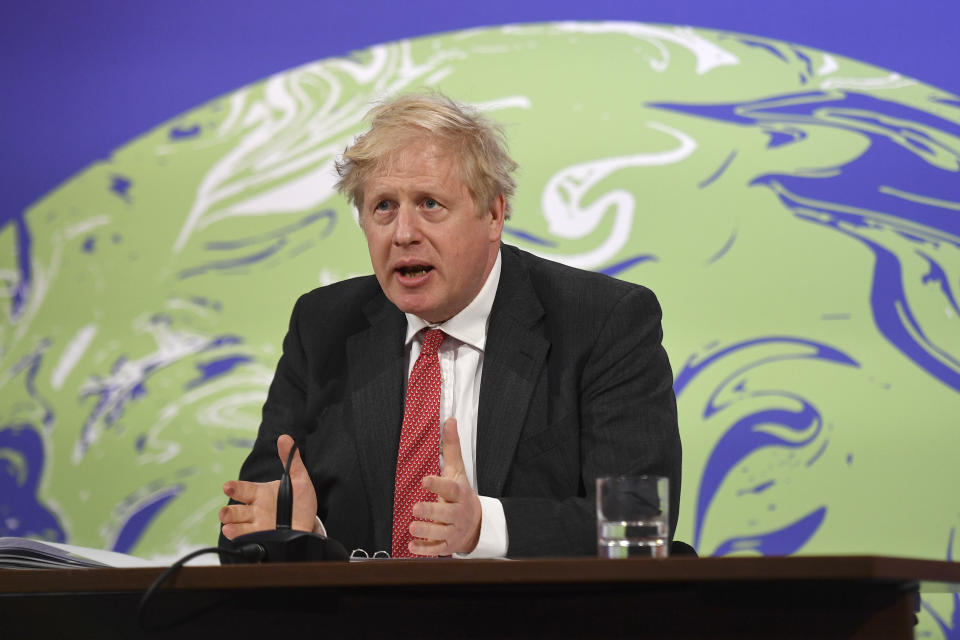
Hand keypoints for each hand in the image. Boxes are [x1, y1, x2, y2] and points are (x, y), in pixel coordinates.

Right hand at [219, 434, 317, 538]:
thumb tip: (285, 438)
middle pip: (236, 510)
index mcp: (260, 493)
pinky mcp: (262, 540)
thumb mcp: (299, 479)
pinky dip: (241, 539)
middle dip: (228, 512)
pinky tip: (237, 537)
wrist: (309, 524)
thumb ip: (291, 460)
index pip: (243, 489)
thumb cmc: (300, 500)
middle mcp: (254, 510)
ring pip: (238, 526)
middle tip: (225, 513)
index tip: (227, 486)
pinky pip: (249, 540)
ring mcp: (257, 526)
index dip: (234, 487)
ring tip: (228, 528)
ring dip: (231, 527)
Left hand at [409, 418, 481, 555]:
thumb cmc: (461, 493)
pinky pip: (436, 549)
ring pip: (440, 532)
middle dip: (431, 512)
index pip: (450, 489)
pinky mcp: (448, 544)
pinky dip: (424, 550)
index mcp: (459, 493)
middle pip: (445, 514)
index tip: (425, 480)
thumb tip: (450, 420)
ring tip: (412, 526)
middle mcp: (457, 513)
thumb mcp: (457, 471)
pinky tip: (412, 546)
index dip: (438, 485)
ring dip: (426, 531)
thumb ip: (452, 447)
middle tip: (415, 508)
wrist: (477, 523)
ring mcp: (453, 530)